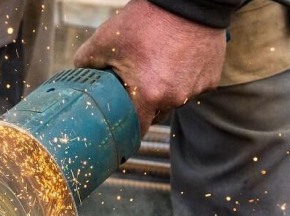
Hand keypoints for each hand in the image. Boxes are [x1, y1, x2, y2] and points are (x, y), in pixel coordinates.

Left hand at [74, 0, 226, 132]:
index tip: (121, 125)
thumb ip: (86, 62)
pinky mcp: (210, 79)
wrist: (187, 2)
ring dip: (165, 89)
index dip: (126, 128)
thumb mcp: (105, 40)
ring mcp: (195, 90)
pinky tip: (177, 59)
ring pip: (174, 100)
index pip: (136, 129)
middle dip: (144, 104)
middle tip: (136, 83)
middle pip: (155, 114)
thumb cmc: (145, 21)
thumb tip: (79, 74)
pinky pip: (192, 87)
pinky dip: (183, 78)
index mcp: (149, 96)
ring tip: (157, 64)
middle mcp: (175, 98)